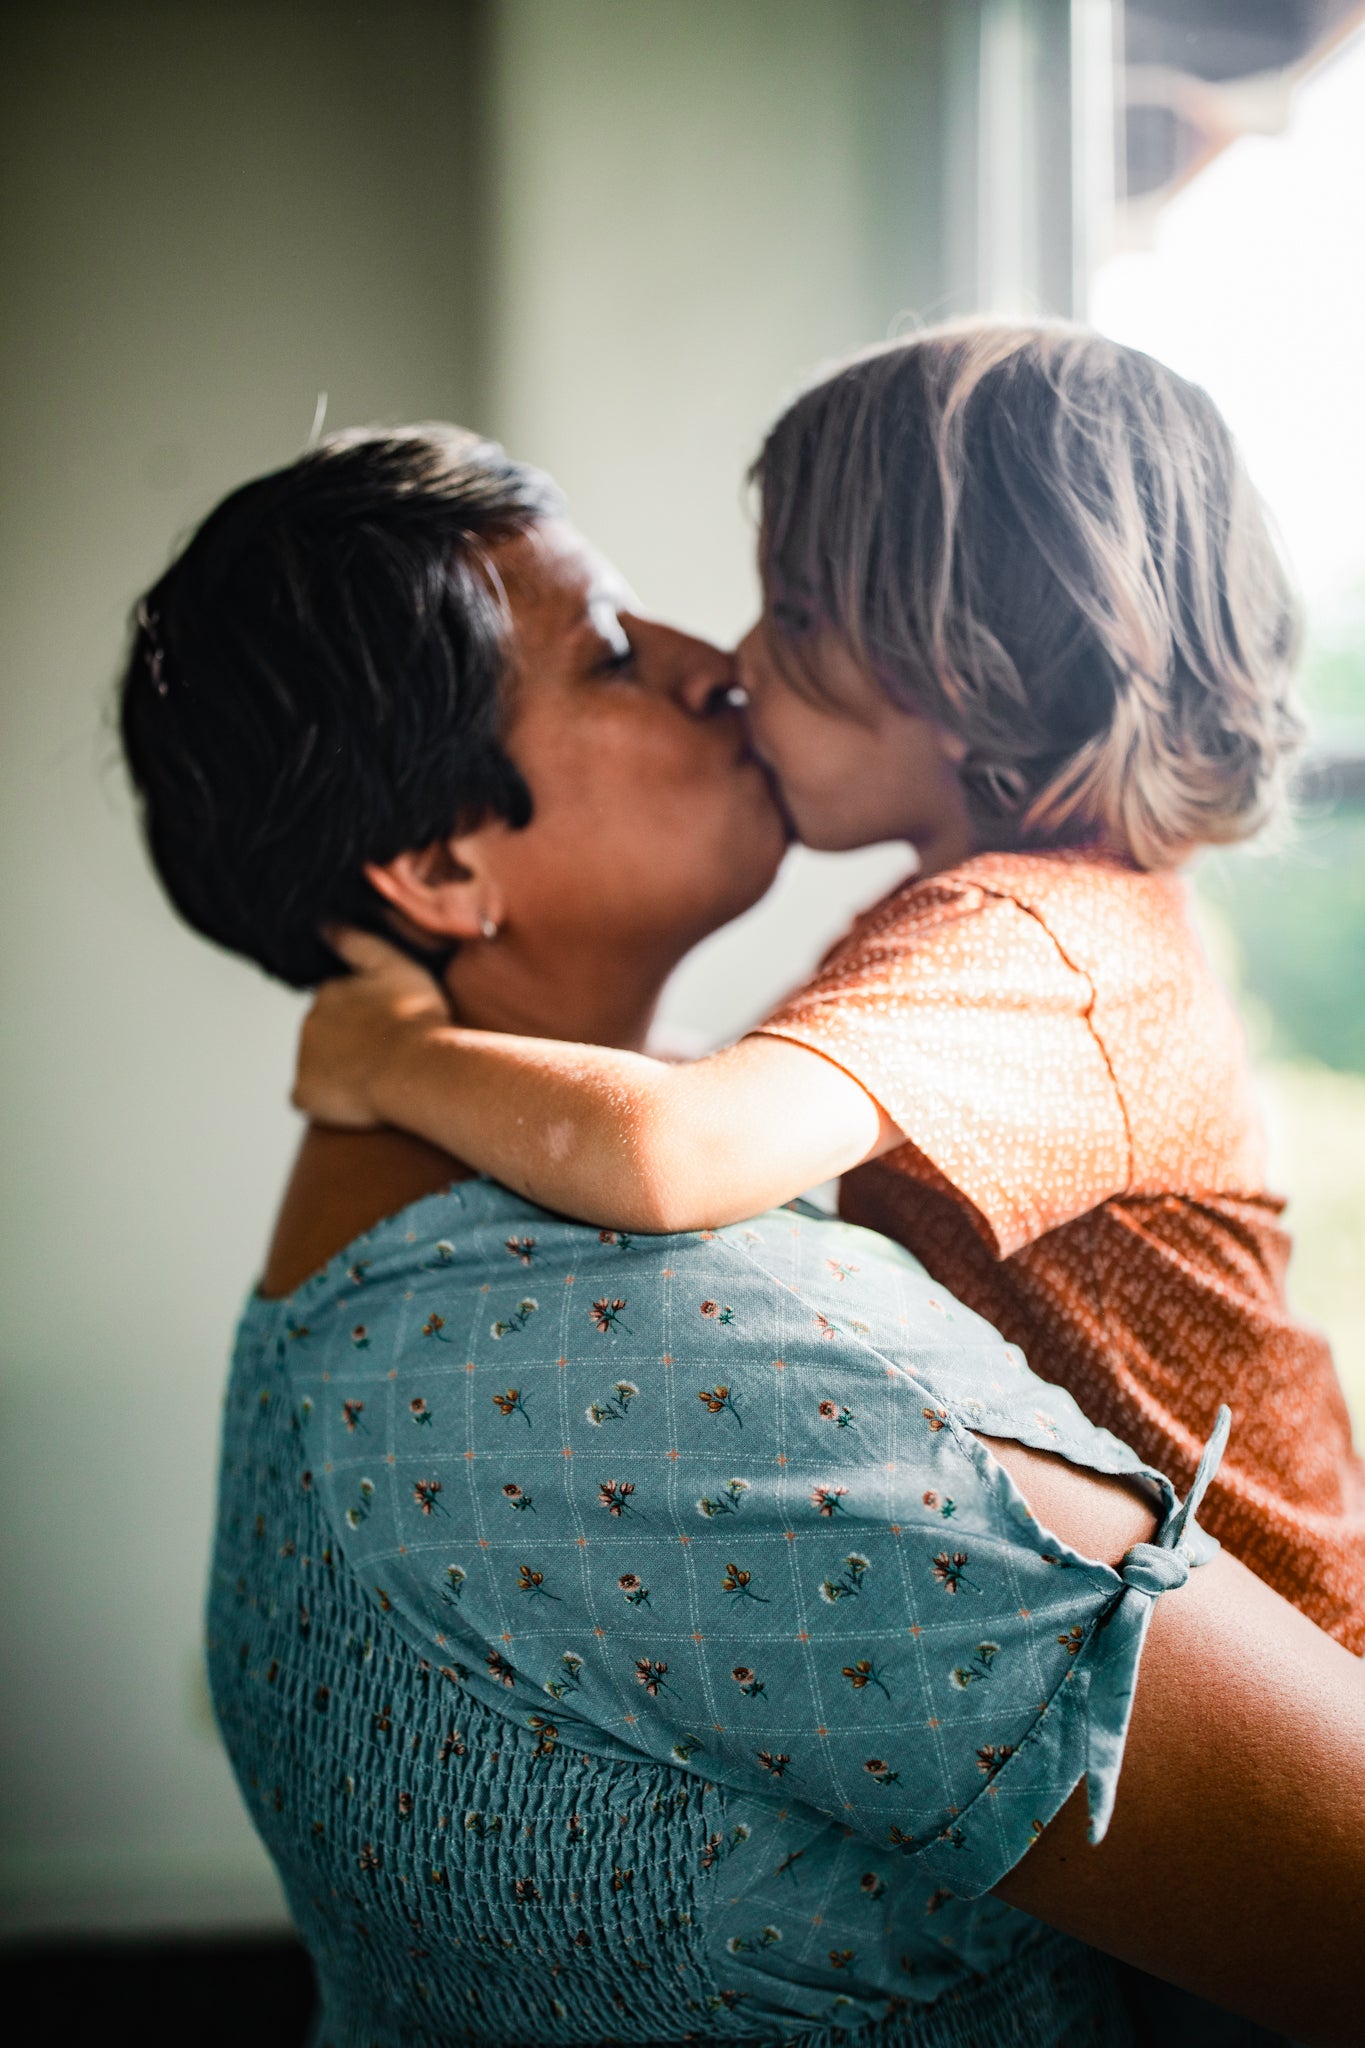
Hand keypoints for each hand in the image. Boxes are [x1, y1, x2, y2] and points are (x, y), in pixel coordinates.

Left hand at [293, 927, 450, 1128]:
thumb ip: (358, 941)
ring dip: (340, 1072)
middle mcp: (309, 1022)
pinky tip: (358, 1102)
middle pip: (324, 1034)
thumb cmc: (415, 1016)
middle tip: (383, 1055)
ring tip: (377, 1079)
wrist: (416, 1066)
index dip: (361, 1015)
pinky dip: (329, 1101)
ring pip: (319, 1066)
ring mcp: (304, 1060)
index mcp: (329, 992)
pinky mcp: (306, 1094)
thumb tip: (325, 923)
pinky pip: (312, 1099)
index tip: (385, 1025)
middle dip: (347, 1044)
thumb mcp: (395, 963)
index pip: (335, 1001)